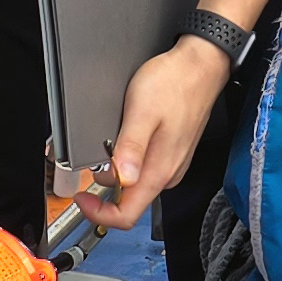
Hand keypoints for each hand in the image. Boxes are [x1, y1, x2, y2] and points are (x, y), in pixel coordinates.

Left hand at [76, 36, 230, 230]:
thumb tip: (120, 178)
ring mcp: (172, 163)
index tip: (80, 197)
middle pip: (129, 202)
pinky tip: (127, 138)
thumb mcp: (143, 111)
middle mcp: (168, 173)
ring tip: (108, 144)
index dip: (98, 214)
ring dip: (116, 174)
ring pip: (137, 184)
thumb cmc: (174, 83)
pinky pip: (146, 169)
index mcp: (159, 170)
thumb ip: (131, 148)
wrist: (201, 65)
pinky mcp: (173, 152)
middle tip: (89, 161)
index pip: (126, 215)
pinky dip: (129, 162)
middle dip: (104, 189)